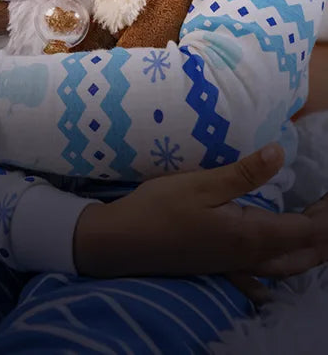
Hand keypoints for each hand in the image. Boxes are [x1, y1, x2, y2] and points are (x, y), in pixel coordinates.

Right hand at [74, 144, 327, 278]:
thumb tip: (280, 154)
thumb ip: (244, 173)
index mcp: (249, 236)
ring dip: (309, 249)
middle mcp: (249, 257)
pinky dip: (281, 268)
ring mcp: (234, 266)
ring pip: (287, 266)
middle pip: (303, 253)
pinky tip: (276, 269)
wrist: (122, 242)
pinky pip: (264, 276)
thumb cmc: (160, 208)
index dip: (327, 215)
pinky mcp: (220, 266)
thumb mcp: (201, 184)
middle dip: (323, 233)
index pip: (305, 230)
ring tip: (319, 230)